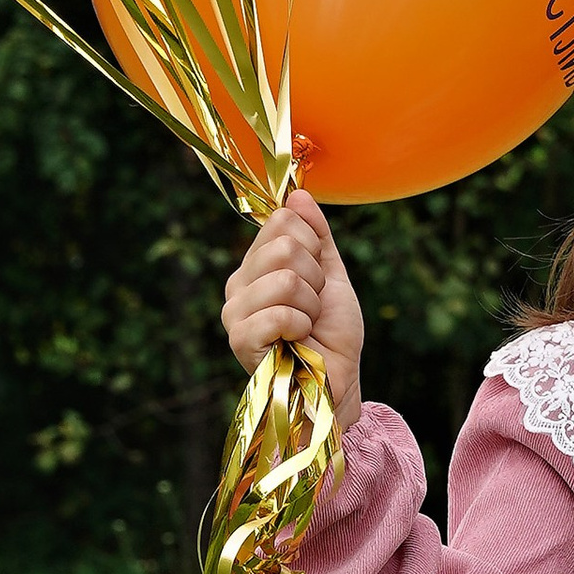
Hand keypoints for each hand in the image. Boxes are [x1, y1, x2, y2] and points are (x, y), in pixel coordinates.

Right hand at [222, 189, 363, 433]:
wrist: (338, 378)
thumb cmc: (332, 332)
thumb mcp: (330, 274)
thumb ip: (316, 235)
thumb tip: (298, 194)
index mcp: (255, 265)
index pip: (281, 220)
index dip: (313, 246)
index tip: (317, 277)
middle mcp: (238, 284)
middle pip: (284, 246)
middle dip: (315, 278)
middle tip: (313, 306)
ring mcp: (234, 312)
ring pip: (285, 278)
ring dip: (311, 305)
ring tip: (306, 325)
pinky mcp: (239, 340)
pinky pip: (279, 311)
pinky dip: (302, 325)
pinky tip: (298, 340)